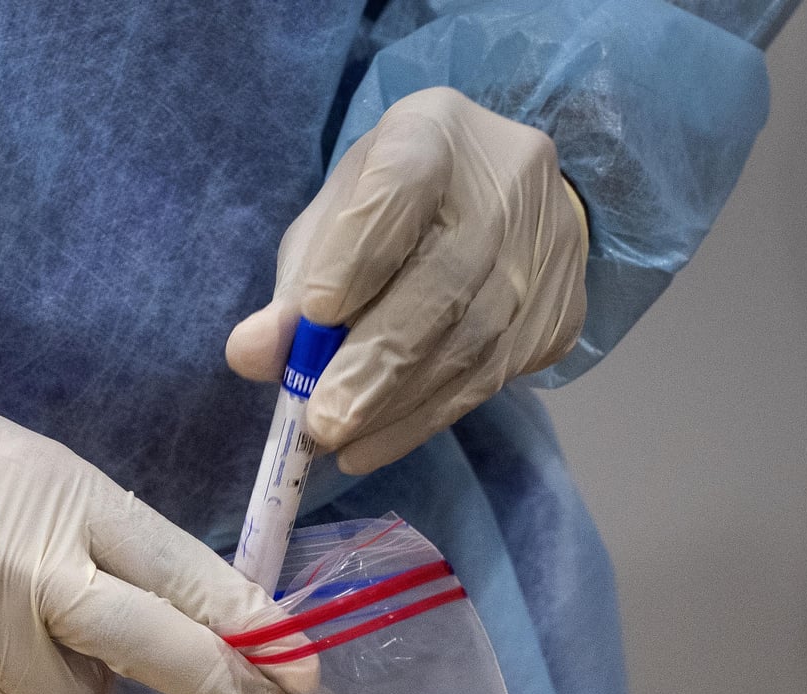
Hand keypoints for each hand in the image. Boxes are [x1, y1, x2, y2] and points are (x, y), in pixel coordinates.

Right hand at [0, 328, 305, 693]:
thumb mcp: (14, 465)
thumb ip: (87, 536)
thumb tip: (159, 608)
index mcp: (62, 498)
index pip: (181, 572)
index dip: (248, 626)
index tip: (302, 663)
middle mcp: (31, 571)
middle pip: (157, 650)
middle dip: (227, 692)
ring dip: (69, 681)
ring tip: (8, 615)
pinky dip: (1, 686)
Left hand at [227, 86, 587, 475]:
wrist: (513, 200)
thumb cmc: (401, 209)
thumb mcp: (338, 219)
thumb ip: (295, 283)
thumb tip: (249, 355)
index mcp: (434, 136)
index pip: (401, 191)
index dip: (360, 253)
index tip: (316, 314)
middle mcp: (504, 187)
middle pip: (442, 284)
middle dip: (375, 361)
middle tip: (321, 420)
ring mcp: (542, 255)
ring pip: (469, 343)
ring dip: (395, 404)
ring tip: (336, 440)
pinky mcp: (557, 316)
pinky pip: (489, 379)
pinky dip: (423, 419)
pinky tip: (372, 444)